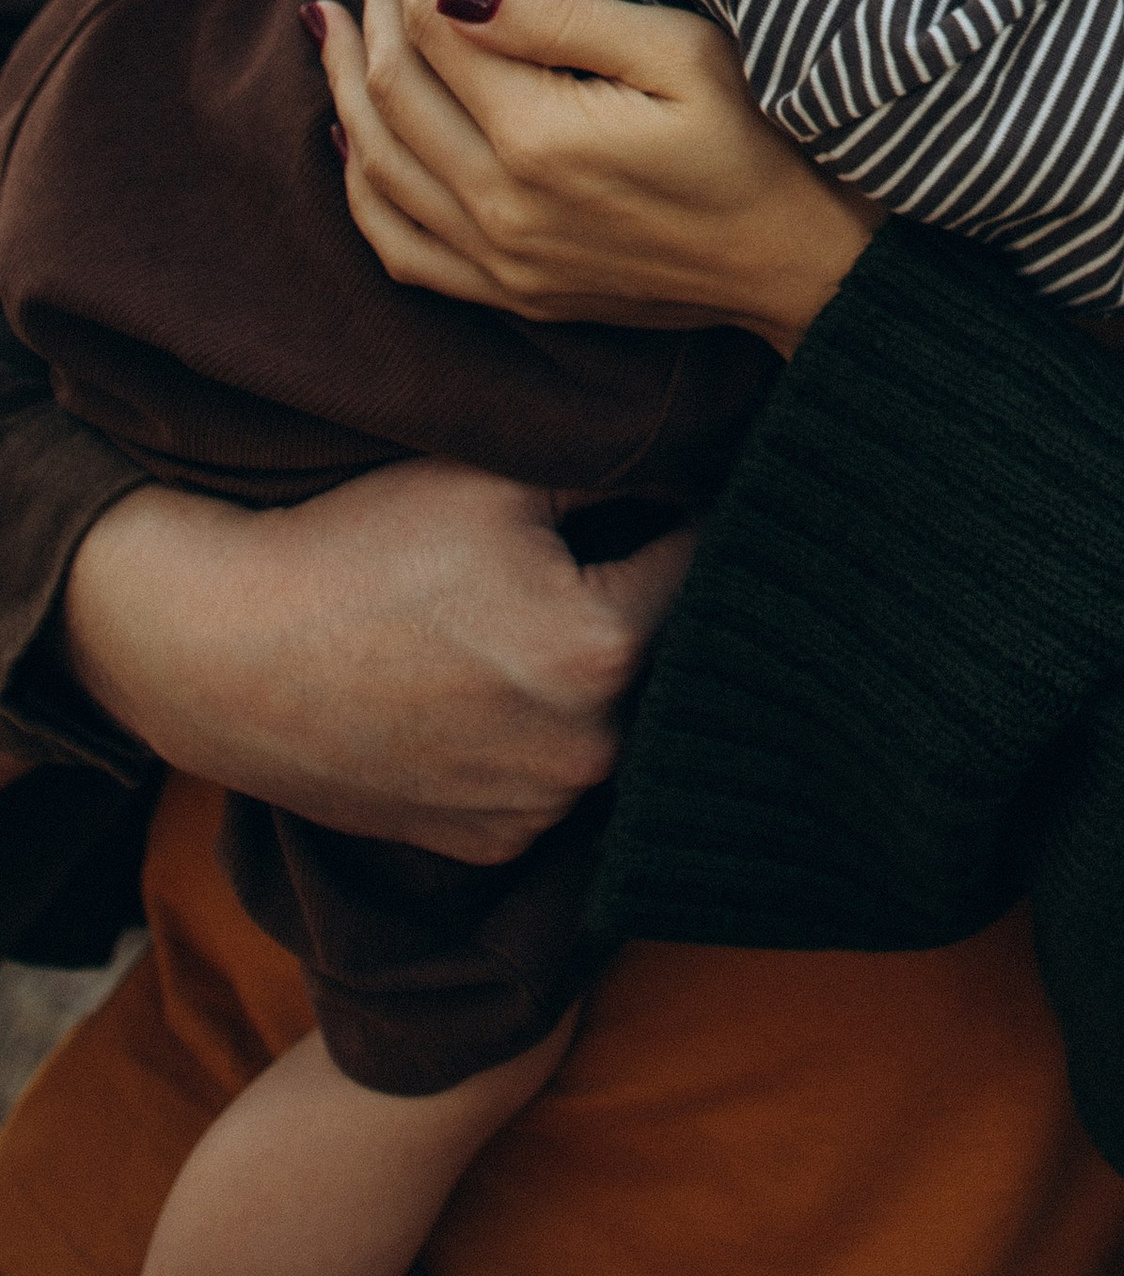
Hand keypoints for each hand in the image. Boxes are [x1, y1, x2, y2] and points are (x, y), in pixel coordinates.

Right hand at [58, 459, 688, 861]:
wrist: (229, 652)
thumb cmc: (364, 546)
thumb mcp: (502, 477)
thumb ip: (626, 470)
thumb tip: (704, 467)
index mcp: (602, 648)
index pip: (699, 562)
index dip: (684, 515)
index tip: (660, 497)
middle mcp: (587, 751)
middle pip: (666, 655)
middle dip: (646, 606)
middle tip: (600, 558)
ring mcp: (538, 811)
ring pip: (615, 724)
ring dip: (600, 681)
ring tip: (529, 627)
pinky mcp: (491, 847)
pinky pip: (557, 781)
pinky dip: (545, 739)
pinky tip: (492, 692)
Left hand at [313, 0, 871, 358]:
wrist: (801, 264)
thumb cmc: (760, 139)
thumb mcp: (681, 53)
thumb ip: (560, 19)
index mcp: (540, 137)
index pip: (435, 24)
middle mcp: (500, 206)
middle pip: (394, 87)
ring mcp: (498, 261)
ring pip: (376, 163)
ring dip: (344, 84)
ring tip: (330, 18)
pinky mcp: (510, 293)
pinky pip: (398, 245)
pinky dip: (360, 188)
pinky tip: (351, 141)